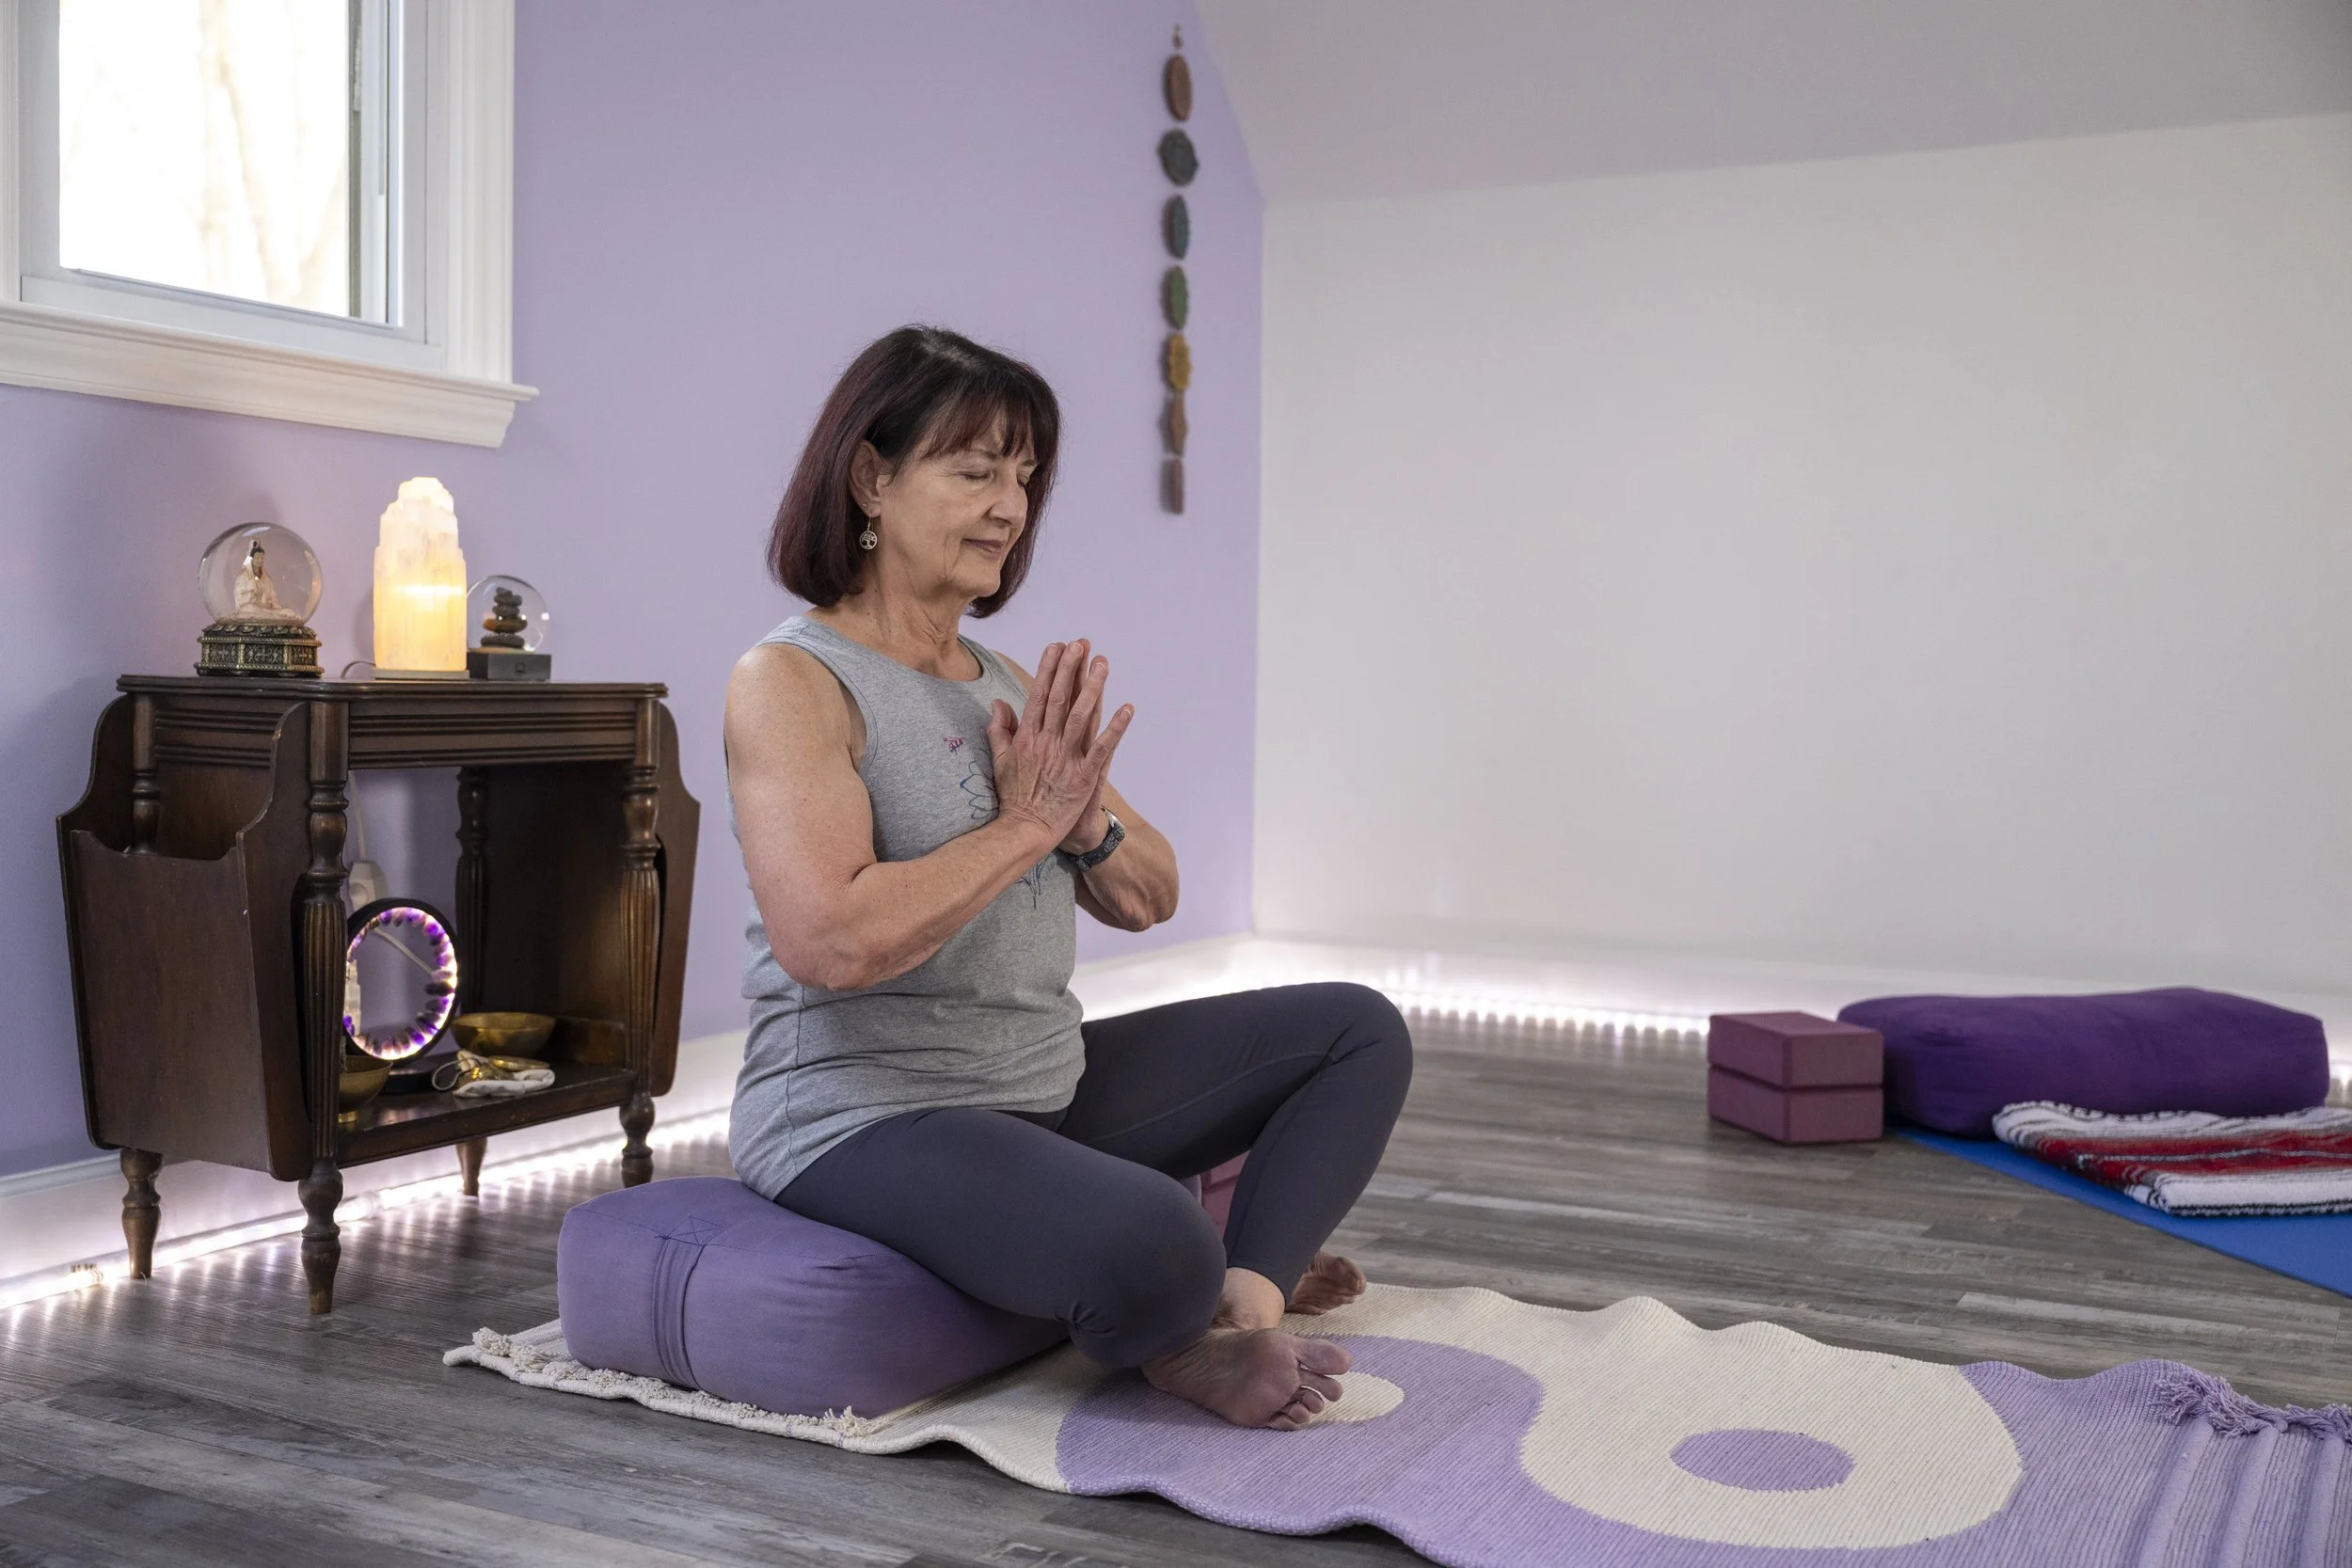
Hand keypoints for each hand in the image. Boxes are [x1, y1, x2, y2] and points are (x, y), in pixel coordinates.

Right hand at [989, 639, 1132, 849]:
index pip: (1038, 695)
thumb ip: (1000, 730)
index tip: (1057, 646)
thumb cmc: (1015, 797)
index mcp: (1026, 738)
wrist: (1026, 830)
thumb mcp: (1000, 760)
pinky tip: (1127, 709)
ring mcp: (1065, 759)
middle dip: (1070, 669)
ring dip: (1092, 689)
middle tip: (1081, 644)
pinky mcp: (1083, 777)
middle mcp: (1045, 743)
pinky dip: (1115, 728)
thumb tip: (998, 703)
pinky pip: (1103, 748)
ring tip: (1103, 664)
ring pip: (1080, 717)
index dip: (1048, 669)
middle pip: (1059, 699)